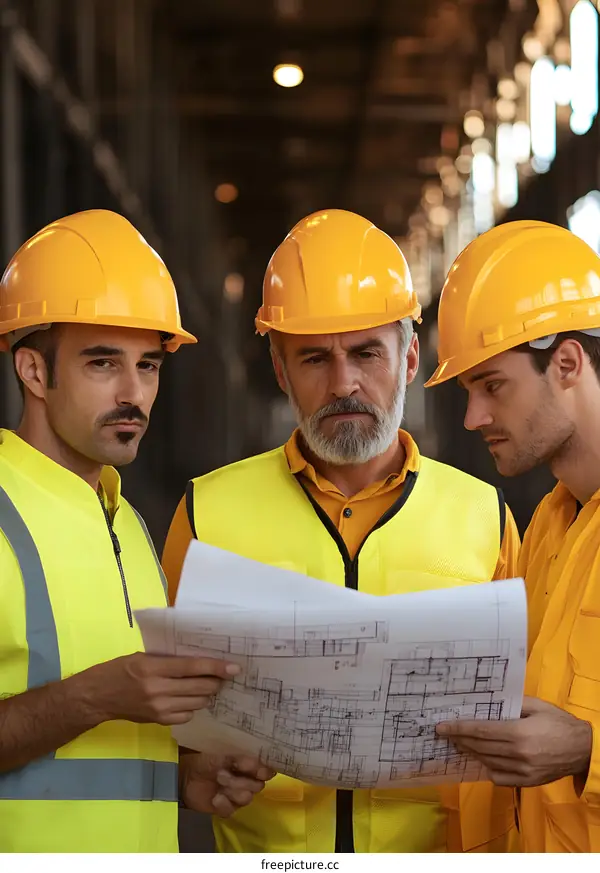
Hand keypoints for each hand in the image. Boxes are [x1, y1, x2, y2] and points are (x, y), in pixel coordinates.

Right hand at [80, 652, 240, 725]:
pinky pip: (186, 716)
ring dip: (206, 694)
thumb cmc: (119, 669)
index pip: (193, 667)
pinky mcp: (158, 721)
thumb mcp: (142, 657)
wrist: (97, 697)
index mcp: (153, 668)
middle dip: (216, 681)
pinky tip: (189, 699)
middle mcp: (158, 690)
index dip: (216, 668)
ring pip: (197, 703)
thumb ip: (168, 660)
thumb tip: (198, 663)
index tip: (234, 667)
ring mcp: (159, 708)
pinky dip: (192, 707)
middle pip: (199, 687)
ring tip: (208, 685)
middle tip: (224, 675)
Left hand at [180, 752, 275, 816]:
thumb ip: (238, 759)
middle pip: (258, 786)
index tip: (260, 771)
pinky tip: (215, 798)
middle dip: (242, 780)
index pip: (265, 771)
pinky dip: (223, 804)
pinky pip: (232, 810)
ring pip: (246, 798)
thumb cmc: (206, 761)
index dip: (264, 772)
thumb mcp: (220, 755)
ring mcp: (236, 797)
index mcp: (248, 767)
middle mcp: (247, 782)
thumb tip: (255, 762)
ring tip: (218, 781)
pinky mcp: (226, 809)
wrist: (186, 776)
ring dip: (232, 789)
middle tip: (223, 773)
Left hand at [435, 696, 592, 786]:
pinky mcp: (528, 782)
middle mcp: (518, 754)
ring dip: (471, 753)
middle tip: (445, 734)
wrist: (584, 749)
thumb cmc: (559, 723)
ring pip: (487, 762)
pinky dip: (489, 768)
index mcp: (518, 733)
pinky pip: (500, 777)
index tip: (442, 727)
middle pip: (480, 747)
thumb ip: (512, 704)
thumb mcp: (536, 706)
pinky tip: (483, 759)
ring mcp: (522, 771)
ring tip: (460, 744)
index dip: (459, 729)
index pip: (480, 732)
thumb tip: (488, 704)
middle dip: (459, 740)